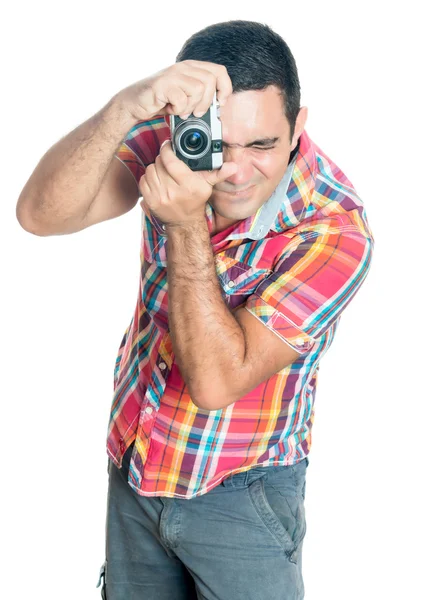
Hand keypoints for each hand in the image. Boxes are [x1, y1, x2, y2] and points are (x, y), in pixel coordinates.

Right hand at [117, 60, 231, 122]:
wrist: (133, 104)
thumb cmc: (160, 102)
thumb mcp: (185, 98)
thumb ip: (201, 97)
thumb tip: (219, 108)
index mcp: (191, 68)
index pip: (220, 71)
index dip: (225, 89)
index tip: (220, 104)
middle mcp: (183, 67)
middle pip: (211, 81)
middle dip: (207, 102)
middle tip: (196, 113)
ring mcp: (172, 74)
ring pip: (199, 89)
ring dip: (191, 106)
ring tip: (180, 111)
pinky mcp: (162, 84)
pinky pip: (182, 99)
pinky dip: (178, 110)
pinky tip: (170, 110)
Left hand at [140, 141, 237, 226]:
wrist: (184, 222)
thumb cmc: (196, 201)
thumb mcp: (208, 186)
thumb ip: (219, 173)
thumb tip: (234, 166)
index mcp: (188, 185)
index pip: (170, 160)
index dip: (167, 149)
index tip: (168, 146)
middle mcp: (172, 191)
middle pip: (158, 163)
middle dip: (162, 159)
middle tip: (168, 161)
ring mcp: (160, 197)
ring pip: (150, 170)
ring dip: (155, 168)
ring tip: (163, 171)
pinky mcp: (150, 201)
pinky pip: (143, 181)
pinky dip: (148, 178)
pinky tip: (157, 180)